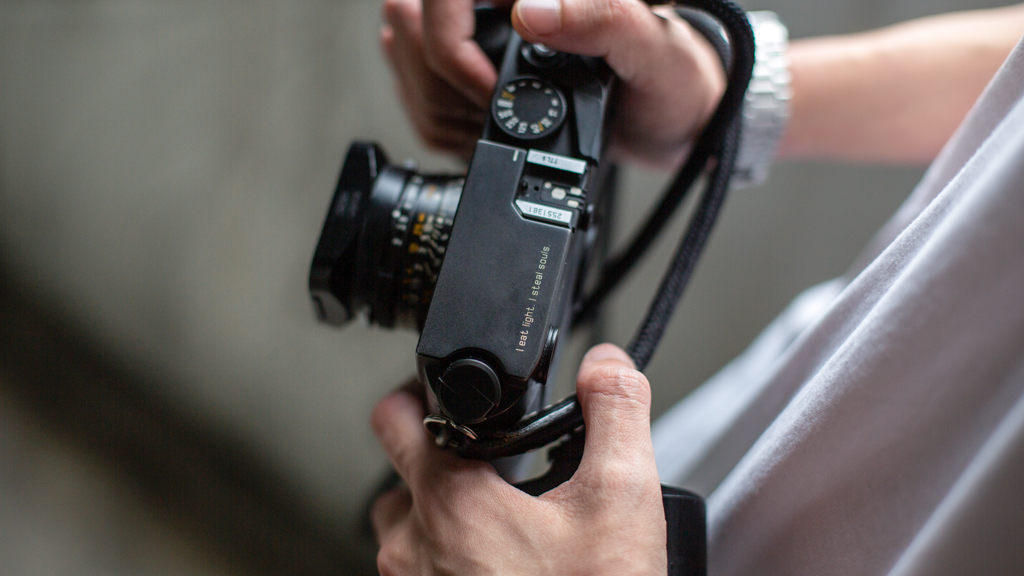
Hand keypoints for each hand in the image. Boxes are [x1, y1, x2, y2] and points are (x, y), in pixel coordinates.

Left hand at [370, 344, 666, 574]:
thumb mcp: (622, 502)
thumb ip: (615, 414)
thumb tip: (607, 364)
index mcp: (449, 502)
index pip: (391, 414)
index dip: (417, 388)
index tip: (446, 390)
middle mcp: (412, 549)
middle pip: (398, 473)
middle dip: (439, 456)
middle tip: (490, 460)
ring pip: (404, 530)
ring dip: (440, 514)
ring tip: (499, 516)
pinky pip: (419, 574)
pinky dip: (448, 559)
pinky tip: (504, 567)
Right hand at [380, 0, 725, 167]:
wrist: (679, 122)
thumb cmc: (677, 80)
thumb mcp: (653, 49)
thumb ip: (599, 18)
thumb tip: (531, 9)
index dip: (449, 43)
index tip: (488, 90)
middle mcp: (509, 4)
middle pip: (415, 22)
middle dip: (445, 81)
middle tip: (493, 112)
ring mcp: (488, 29)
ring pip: (408, 55)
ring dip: (442, 103)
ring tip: (492, 123)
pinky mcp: (480, 60)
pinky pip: (423, 86)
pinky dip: (445, 118)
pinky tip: (483, 127)